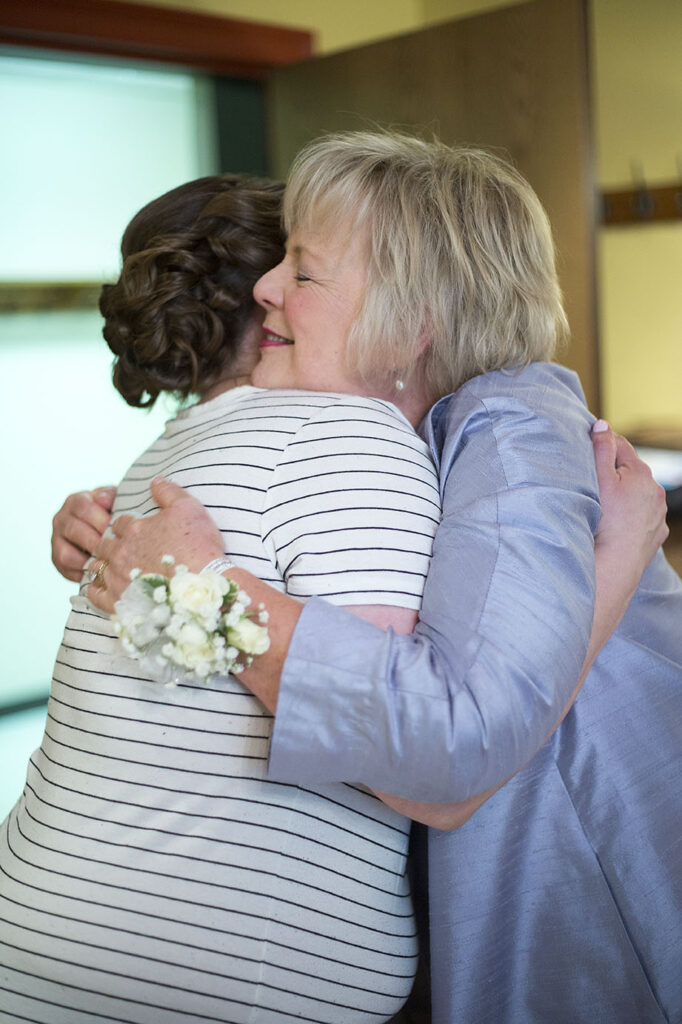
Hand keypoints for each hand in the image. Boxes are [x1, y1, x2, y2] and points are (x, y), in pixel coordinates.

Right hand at [51, 486, 115, 581]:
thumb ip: (111, 498)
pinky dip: (84, 571)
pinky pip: (67, 568)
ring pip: (67, 553)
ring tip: (107, 560)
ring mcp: (56, 540)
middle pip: (74, 530)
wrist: (108, 533)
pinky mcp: (57, 559)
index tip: (117, 529)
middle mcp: (61, 518)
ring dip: (88, 558)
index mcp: (76, 501)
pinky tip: (101, 570)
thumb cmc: (114, 515)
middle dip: (97, 541)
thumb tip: (103, 500)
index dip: (100, 519)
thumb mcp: (115, 502)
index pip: (82, 506)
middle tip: (114, 549)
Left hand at [87, 477, 223, 612]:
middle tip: (124, 552)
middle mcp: (121, 552)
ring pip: (97, 567)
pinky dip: (96, 590)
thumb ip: (169, 492)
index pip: (119, 523)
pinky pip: (95, 595)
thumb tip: (155, 480)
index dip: (127, 527)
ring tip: (114, 570)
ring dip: (103, 566)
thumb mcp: (189, 508)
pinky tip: (105, 589)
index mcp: (135, 529)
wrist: (204, 586)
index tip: (136, 533)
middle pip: (104, 544)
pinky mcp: (118, 601)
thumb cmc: (199, 547)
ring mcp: (117, 577)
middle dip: (111, 545)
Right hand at [592, 420, 667, 580]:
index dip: (604, 444)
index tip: (589, 449)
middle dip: (615, 472)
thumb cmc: (606, 520)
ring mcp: (659, 513)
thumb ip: (601, 449)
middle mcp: (656, 490)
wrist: (617, 561)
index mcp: (641, 472)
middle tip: (593, 482)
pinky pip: (644, 518)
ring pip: (639, 495)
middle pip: (631, 471)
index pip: (621, 445)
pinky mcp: (657, 532)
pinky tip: (618, 524)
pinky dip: (633, 517)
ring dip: (626, 495)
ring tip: (606, 506)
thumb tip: (603, 425)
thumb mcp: (599, 479)